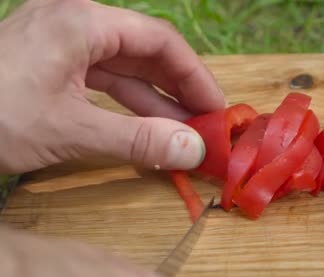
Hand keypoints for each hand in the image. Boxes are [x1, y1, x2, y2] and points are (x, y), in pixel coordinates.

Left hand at [0, 0, 224, 173]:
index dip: (195, 76)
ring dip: (156, 103)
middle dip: (178, 91)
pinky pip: (102, 83)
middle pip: (145, 53)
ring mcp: (60, 46)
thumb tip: (193, 151)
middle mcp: (75, 25)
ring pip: (125, 70)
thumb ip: (137, 139)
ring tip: (184, 134)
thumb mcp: (70, 130)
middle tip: (206, 125)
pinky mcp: (50, 68)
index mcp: (82, 23)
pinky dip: (127, 107)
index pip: (159, 41)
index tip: (216, 109)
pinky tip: (148, 131)